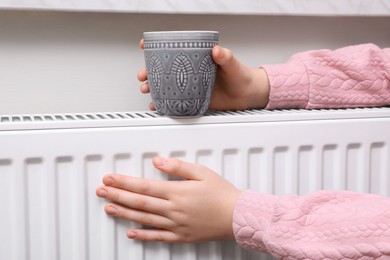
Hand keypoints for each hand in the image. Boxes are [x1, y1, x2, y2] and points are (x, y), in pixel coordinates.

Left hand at [96, 157, 240, 242]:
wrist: (237, 216)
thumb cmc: (222, 193)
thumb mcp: (202, 172)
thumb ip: (178, 167)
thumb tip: (158, 162)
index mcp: (177, 192)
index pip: (144, 186)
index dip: (124, 182)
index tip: (110, 178)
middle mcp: (173, 209)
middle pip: (139, 202)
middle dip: (117, 195)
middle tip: (101, 191)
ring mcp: (176, 225)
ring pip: (144, 219)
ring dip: (124, 213)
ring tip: (109, 208)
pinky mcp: (181, 236)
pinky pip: (158, 237)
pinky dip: (143, 235)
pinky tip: (131, 233)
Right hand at [138, 39, 269, 110]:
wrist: (247, 95)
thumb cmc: (241, 76)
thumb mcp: (232, 64)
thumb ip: (225, 57)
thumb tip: (217, 50)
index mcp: (198, 59)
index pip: (175, 49)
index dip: (158, 47)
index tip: (146, 45)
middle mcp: (191, 72)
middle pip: (165, 69)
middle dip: (149, 72)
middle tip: (143, 76)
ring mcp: (191, 86)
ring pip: (167, 85)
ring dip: (154, 88)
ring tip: (147, 90)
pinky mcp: (194, 99)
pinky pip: (176, 101)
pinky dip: (165, 104)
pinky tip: (158, 106)